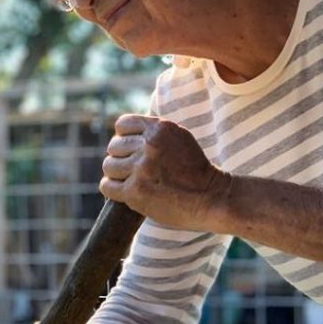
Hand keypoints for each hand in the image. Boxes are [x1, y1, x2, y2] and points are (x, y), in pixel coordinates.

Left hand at [100, 114, 230, 231]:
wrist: (214, 198)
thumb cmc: (197, 173)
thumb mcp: (180, 139)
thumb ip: (156, 134)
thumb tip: (125, 135)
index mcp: (160, 128)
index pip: (123, 125)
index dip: (124, 138)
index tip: (132, 150)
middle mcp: (149, 144)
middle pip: (114, 146)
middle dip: (121, 158)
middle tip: (134, 171)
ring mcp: (142, 168)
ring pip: (109, 165)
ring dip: (116, 175)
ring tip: (130, 182)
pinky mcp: (136, 191)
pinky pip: (107, 185)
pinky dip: (112, 190)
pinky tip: (125, 193)